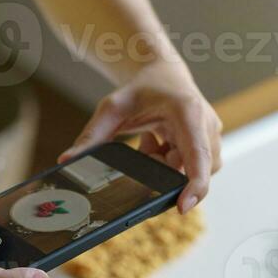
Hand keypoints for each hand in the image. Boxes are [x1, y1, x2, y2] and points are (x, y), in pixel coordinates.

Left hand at [60, 64, 222, 212]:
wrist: (160, 70)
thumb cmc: (140, 88)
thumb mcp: (111, 109)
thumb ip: (91, 136)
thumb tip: (67, 160)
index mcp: (187, 112)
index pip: (198, 156)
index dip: (195, 186)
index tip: (182, 207)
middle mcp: (205, 123)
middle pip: (193, 168)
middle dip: (165, 170)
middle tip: (145, 149)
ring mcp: (209, 132)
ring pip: (192, 168)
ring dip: (167, 164)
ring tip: (149, 142)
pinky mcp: (207, 140)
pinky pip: (191, 165)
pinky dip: (169, 160)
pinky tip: (155, 142)